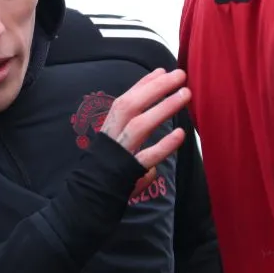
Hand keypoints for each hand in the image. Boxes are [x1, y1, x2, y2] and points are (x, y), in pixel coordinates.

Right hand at [101, 68, 189, 194]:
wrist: (88, 201)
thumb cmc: (106, 173)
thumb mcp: (117, 147)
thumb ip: (134, 132)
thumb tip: (152, 134)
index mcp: (109, 129)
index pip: (125, 100)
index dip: (143, 84)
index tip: (162, 71)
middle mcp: (112, 137)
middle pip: (131, 106)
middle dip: (156, 88)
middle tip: (180, 75)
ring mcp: (120, 154)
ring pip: (139, 126)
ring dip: (163, 108)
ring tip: (185, 95)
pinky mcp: (128, 173)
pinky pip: (147, 157)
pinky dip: (164, 145)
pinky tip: (180, 134)